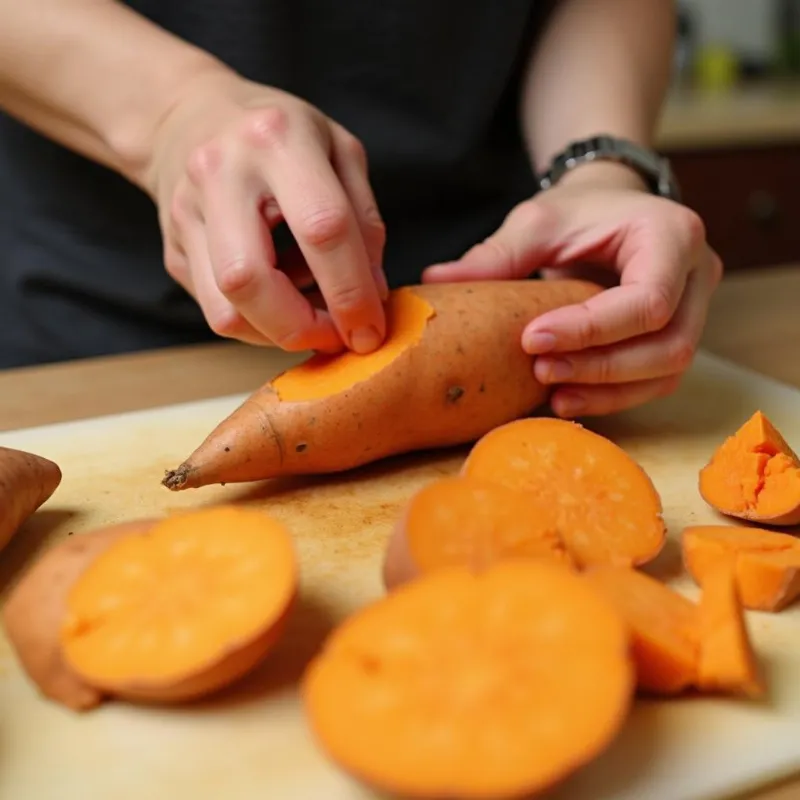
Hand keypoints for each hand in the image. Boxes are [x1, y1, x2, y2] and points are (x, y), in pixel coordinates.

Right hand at [145, 68, 387, 353]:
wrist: (188, 116)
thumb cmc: (280, 135)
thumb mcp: (339, 150)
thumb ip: (363, 221)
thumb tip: (372, 295)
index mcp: (277, 139)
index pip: (321, 230)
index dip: (352, 292)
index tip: (371, 330)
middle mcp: (221, 173)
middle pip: (250, 280)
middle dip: (303, 327)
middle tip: (336, 337)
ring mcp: (186, 214)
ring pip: (225, 310)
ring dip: (278, 333)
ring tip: (309, 315)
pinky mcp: (173, 251)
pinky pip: (217, 312)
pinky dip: (258, 324)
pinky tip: (280, 299)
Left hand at [422, 161, 722, 416]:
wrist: (610, 215)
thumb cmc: (577, 213)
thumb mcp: (538, 223)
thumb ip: (496, 254)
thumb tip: (436, 280)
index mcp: (671, 234)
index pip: (647, 299)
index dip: (592, 329)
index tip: (532, 338)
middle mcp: (696, 273)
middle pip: (668, 344)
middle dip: (601, 366)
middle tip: (539, 370)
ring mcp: (695, 309)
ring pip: (667, 370)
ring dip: (607, 390)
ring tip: (550, 393)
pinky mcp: (678, 335)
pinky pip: (657, 380)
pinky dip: (613, 396)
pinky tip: (566, 398)